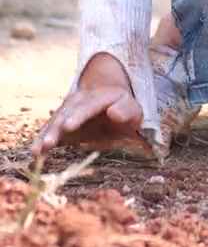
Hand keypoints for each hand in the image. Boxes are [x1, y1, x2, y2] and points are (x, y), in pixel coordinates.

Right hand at [34, 52, 148, 155]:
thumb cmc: (125, 111)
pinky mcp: (62, 120)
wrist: (112, 102)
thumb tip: (114, 112)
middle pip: (67, 112)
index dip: (77, 115)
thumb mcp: (134, 111)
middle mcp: (81, 100)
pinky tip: (35, 151)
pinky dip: (43, 138)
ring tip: (37, 150)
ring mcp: (69, 109)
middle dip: (57, 127)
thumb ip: (127, 111)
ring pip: (56, 119)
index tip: (68, 126)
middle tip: (49, 142)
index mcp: (101, 96)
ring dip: (46, 134)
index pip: (88, 104)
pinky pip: (51, 128)